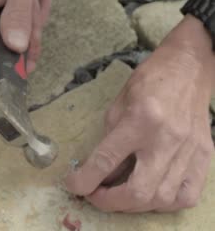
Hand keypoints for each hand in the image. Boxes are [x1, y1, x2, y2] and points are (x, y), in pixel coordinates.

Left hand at [65, 17, 214, 212]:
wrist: (189, 68)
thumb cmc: (150, 81)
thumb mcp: (118, 104)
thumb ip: (109, 139)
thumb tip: (99, 171)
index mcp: (140, 120)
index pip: (106, 160)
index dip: (85, 180)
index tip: (73, 185)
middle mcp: (167, 139)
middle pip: (138, 191)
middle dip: (109, 202)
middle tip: (95, 195)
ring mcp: (189, 151)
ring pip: (161, 199)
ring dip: (133, 205)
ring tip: (119, 195)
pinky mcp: (204, 156)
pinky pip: (186, 196)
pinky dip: (163, 203)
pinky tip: (149, 195)